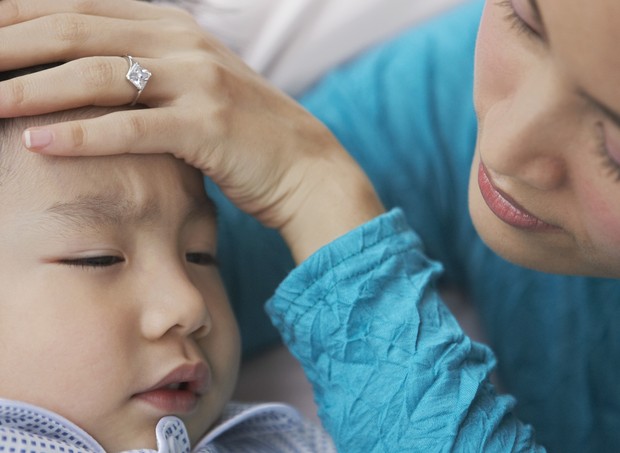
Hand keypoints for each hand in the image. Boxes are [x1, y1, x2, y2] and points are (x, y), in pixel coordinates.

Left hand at [0, 0, 383, 261]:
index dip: (19, 17)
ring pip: (96, 75)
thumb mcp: (193, 86)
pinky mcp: (208, 125)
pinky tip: (37, 142)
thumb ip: (145, 69)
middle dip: (10, 45)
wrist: (306, 166)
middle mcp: (181, 42)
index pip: (79, 9)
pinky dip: (82, 135)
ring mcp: (197, 81)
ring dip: (31, 89)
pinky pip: (133, 127)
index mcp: (172, 27)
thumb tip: (82, 73)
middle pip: (75, 32)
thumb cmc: (243, 133)